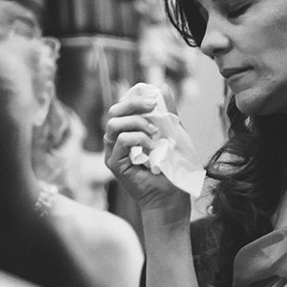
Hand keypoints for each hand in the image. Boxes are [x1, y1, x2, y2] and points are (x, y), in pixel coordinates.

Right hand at [102, 85, 197, 218]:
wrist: (171, 199)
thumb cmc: (172, 170)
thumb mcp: (173, 134)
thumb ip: (167, 112)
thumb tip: (163, 87)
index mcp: (128, 133)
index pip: (122, 108)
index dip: (134, 99)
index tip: (153, 98)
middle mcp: (116, 142)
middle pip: (114, 112)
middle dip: (133, 104)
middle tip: (153, 108)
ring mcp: (113, 154)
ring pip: (114, 124)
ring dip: (137, 123)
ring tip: (155, 133)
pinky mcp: (114, 165)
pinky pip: (121, 140)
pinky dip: (139, 139)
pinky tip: (152, 148)